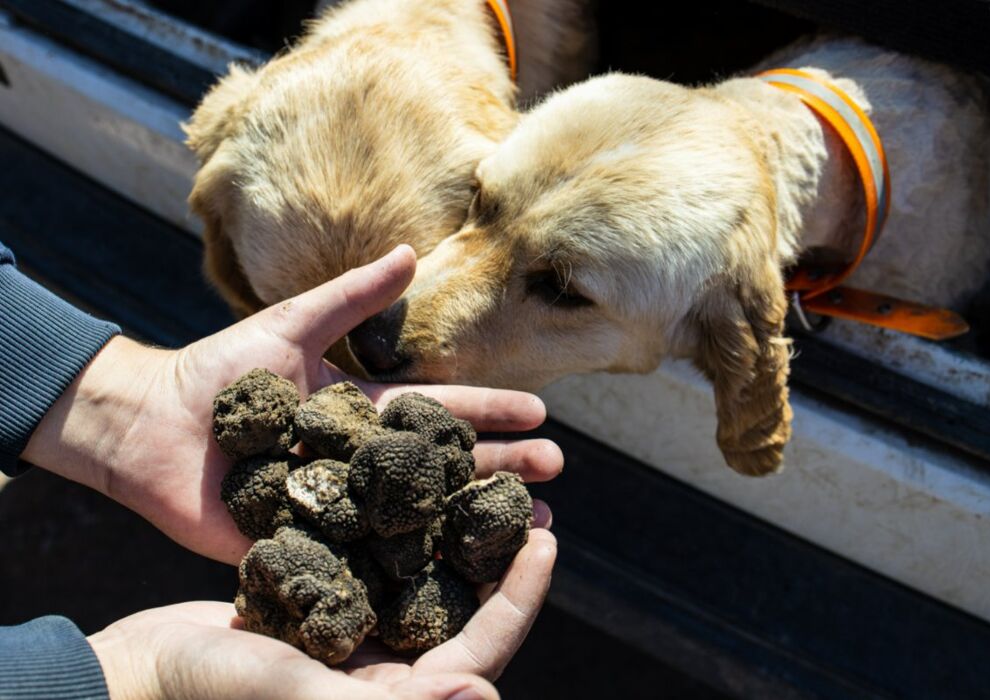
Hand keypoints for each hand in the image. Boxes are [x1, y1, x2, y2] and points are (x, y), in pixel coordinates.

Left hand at [23, 246, 561, 563]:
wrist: (150, 424)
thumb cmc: (218, 371)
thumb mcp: (291, 323)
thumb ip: (352, 298)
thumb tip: (410, 252)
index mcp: (364, 413)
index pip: (441, 412)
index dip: (491, 412)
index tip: (541, 414)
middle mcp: (363, 462)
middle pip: (443, 467)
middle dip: (501, 465)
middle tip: (555, 469)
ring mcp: (342, 504)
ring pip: (420, 514)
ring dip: (474, 516)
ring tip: (530, 519)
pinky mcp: (311, 543)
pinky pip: (369, 556)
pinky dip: (414, 564)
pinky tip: (458, 572)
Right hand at [88, 528, 555, 699]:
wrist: (132, 677)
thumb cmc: (203, 695)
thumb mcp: (294, 692)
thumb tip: (486, 697)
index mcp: (394, 699)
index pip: (481, 651)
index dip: (520, 598)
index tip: (549, 539)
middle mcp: (384, 673)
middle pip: (464, 613)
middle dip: (501, 560)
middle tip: (533, 503)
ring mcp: (355, 641)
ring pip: (426, 584)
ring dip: (457, 537)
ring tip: (485, 485)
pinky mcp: (325, 611)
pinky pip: (381, 567)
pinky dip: (403, 530)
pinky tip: (416, 489)